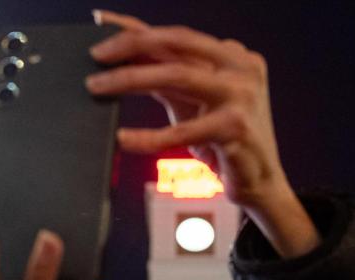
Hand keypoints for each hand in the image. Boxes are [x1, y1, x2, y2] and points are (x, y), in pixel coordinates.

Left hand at [87, 11, 319, 257]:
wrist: (260, 182)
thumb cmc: (221, 140)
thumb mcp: (193, 101)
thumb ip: (166, 76)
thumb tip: (121, 54)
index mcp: (231, 55)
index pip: (177, 35)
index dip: (137, 28)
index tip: (100, 21)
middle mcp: (241, 67)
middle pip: (176, 45)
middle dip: (130, 45)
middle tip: (94, 56)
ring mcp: (242, 96)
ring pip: (177, 76)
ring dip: (130, 79)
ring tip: (96, 87)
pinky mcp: (236, 128)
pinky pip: (183, 131)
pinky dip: (148, 136)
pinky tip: (124, 138)